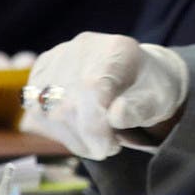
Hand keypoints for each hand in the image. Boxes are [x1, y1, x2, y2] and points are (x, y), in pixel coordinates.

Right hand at [20, 32, 188, 160]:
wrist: (137, 75)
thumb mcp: (159, 101)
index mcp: (116, 50)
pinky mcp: (40, 72)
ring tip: (95, 141)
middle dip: (85, 137)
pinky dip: (56, 130)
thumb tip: (116, 115)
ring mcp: (57, 58)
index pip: (91, 88)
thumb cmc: (150, 90)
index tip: (109, 148)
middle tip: (107, 147)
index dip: (94, 126)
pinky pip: (36, 109)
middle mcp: (81, 47)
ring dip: (70, 137)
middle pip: (65, 102)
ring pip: (46, 109)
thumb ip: (140, 109)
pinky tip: (78, 131)